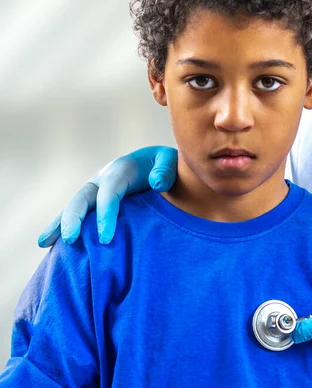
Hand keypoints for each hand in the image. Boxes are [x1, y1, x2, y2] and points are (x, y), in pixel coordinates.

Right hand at [38, 146, 177, 246]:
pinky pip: (77, 213)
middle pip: (83, 198)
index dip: (105, 215)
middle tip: (71, 241)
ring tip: (44, 243)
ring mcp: (96, 189)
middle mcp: (103, 178)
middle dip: (74, 218)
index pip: (109, 193)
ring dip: (59, 224)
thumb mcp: (171, 161)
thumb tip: (157, 183)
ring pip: (73, 206)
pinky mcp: (95, 200)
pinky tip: (50, 245)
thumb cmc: (168, 165)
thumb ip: (166, 171)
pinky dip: (62, 226)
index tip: (105, 239)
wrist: (161, 163)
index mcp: (121, 169)